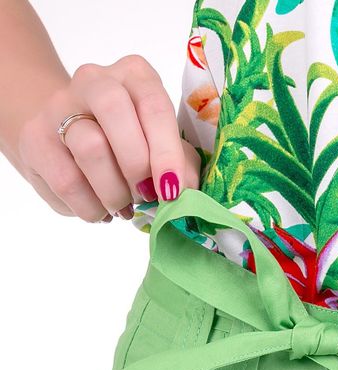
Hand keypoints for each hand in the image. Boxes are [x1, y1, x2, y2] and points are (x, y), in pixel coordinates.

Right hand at [15, 54, 200, 222]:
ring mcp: (58, 106)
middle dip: (137, 165)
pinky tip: (101, 210)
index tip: (173, 189)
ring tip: (123, 206)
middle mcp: (94, 80)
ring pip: (89, 149)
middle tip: (147, 196)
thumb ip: (183, 166)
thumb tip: (187, 194)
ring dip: (114, 192)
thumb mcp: (164, 148)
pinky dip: (91, 207)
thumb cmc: (131, 143)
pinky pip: (66, 181)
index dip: (166, 152)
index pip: (153, 104)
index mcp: (135, 75)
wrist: (69, 136)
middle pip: (115, 113)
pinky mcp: (34, 139)